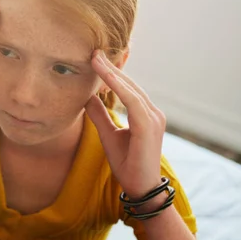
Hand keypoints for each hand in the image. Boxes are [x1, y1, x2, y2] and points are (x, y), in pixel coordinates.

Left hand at [85, 50, 164, 199]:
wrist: (141, 188)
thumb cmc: (128, 163)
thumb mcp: (108, 135)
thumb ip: (100, 115)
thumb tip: (86, 97)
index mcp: (145, 114)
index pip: (127, 87)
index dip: (111, 73)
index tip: (95, 58)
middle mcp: (152, 113)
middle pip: (130, 84)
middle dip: (111, 67)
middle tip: (93, 51)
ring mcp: (153, 118)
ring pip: (131, 89)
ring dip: (113, 73)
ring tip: (96, 59)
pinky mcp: (149, 126)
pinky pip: (133, 102)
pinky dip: (120, 88)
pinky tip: (106, 78)